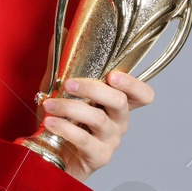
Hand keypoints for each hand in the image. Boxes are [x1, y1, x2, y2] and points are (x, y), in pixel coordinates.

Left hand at [39, 70, 155, 182]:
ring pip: (99, 119)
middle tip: (69, 83)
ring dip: (71, 108)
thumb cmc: (63, 122)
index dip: (134, 84)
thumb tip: (62, 33)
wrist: (50, 157)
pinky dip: (65, 128)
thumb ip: (62, 64)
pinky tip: (50, 122)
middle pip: (120, 101)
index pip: (142, 95)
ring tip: (49, 104)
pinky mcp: (98, 156)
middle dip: (94, 89)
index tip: (113, 75)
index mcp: (117, 103)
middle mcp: (119, 121)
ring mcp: (111, 140)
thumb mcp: (60, 91)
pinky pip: (84, 139)